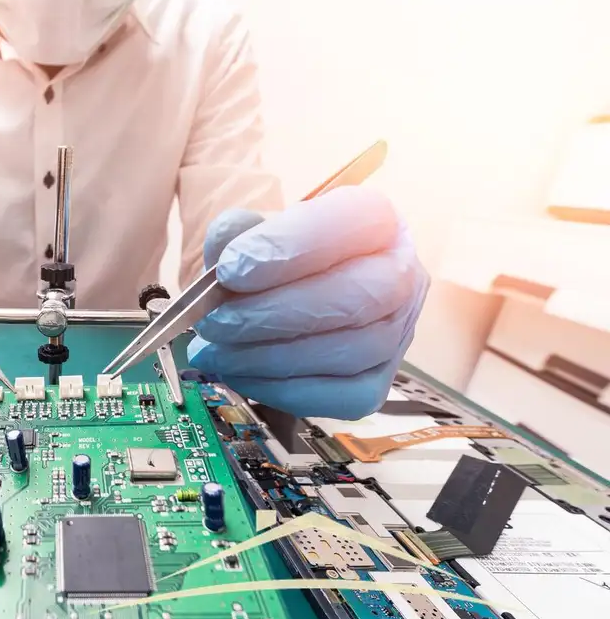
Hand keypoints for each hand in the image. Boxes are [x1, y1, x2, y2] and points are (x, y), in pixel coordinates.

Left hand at [187, 187, 429, 418]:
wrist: (277, 299)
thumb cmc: (271, 264)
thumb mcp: (248, 234)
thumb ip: (235, 233)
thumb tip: (227, 246)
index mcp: (376, 221)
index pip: (353, 223)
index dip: (290, 248)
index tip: (230, 270)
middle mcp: (402, 275)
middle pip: (359, 296)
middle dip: (276, 315)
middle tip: (215, 323)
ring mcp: (396, 334)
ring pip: (352, 351)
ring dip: (271, 357)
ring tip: (217, 352)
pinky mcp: (379, 382)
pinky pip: (345, 397)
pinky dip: (285, 390)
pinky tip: (242, 374)